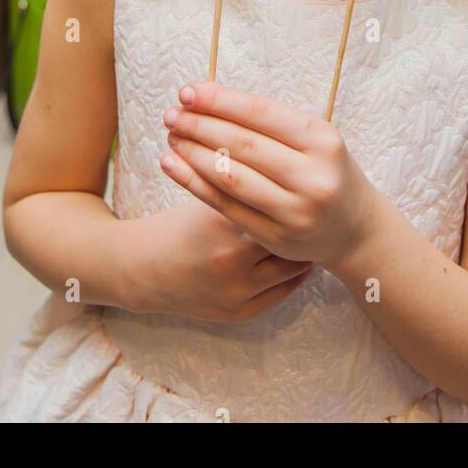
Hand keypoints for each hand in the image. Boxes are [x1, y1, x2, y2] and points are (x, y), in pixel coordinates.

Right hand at [118, 197, 312, 320]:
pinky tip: (304, 258)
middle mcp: (232, 259)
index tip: (311, 178)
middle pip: (289, 234)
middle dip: (305, 218)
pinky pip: (283, 294)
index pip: (275, 199)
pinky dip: (296, 275)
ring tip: (317, 229)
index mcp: (223, 222)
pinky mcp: (239, 313)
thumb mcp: (206, 196)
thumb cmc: (179, 224)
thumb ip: (245, 179)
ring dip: (307, 248)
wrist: (145, 270)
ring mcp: (237, 290)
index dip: (296, 188)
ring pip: (292, 267)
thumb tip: (288, 154)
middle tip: (323, 205)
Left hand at [160, 82, 380, 270]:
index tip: (188, 91)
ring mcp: (295, 211)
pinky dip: (194, 184)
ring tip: (171, 136)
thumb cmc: (326, 171)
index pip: (262, 113)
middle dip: (201, 125)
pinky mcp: (276, 237)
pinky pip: (226, 207)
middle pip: (243, 144)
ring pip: (231, 177)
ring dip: (193, 153)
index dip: (221, 100)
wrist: (354, 229)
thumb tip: (209, 99)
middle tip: (172, 113)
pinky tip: (173, 166)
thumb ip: (270, 123)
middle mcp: (312, 176)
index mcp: (323, 140)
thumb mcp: (315, 139)